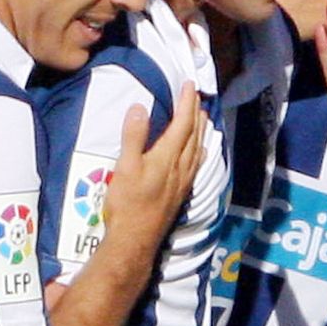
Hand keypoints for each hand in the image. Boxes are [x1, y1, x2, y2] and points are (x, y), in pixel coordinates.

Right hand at [102, 83, 207, 248]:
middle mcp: (181, 167)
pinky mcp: (181, 193)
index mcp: (168, 157)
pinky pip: (196, 164)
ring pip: (198, 149)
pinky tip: (199, 152)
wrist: (135, 240)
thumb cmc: (127, 204)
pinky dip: (199, 150)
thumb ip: (134, 136)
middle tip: (196, 96)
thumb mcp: (125, 167)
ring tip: (201, 117)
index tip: (189, 85)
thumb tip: (139, 107)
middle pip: (194, 134)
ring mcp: (183, 181)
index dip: (187, 103)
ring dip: (200, 130)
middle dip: (196, 113)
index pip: (182, 123)